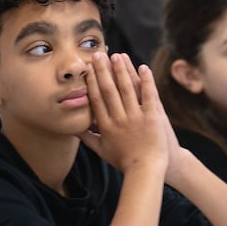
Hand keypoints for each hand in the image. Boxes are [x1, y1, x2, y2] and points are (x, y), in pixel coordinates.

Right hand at [78, 53, 168, 177]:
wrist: (146, 171)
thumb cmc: (124, 162)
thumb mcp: (102, 151)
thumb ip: (88, 139)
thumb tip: (74, 129)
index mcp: (106, 126)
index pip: (97, 99)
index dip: (92, 81)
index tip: (88, 68)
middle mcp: (119, 119)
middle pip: (109, 90)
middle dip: (103, 70)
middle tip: (98, 55)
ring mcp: (136, 118)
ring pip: (127, 89)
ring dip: (122, 71)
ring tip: (117, 55)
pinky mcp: (152, 118)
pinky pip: (149, 95)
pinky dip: (146, 80)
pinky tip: (143, 67)